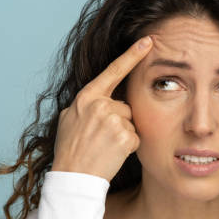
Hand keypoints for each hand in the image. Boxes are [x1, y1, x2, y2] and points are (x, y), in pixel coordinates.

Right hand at [51, 35, 152, 182]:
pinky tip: (112, 154)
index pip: (114, 70)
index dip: (133, 54)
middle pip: (125, 106)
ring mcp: (114, 120)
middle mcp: (101, 105)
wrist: (73, 177)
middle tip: (100, 139)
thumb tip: (100, 98)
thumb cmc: (70, 150)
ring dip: (123, 135)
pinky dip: (127, 147)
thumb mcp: (69, 119)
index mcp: (87, 97)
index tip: (149, 41)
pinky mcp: (126, 137)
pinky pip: (136, 138)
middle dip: (118, 121)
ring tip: (104, 147)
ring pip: (131, 123)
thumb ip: (87, 104)